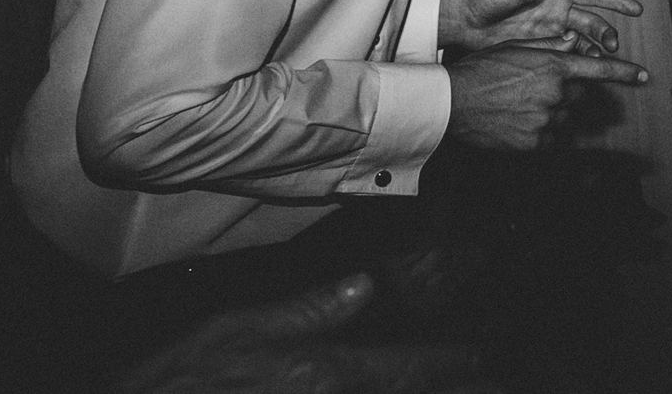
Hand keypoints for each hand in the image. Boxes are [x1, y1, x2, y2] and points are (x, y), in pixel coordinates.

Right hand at [116, 273, 480, 393]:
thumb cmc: (176, 379)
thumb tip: (361, 287)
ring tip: (469, 380)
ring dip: (416, 389)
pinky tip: (389, 386)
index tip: (491, 358)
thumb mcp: (236, 329)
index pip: (403, 369)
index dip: (453, 364)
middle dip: (451, 384)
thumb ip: (304, 312)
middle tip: (495, 374)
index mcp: (320, 373)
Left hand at [439, 0, 640, 56]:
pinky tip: (583, 71)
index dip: (617, 2)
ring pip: (583, 42)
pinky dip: (578, 63)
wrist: (465, 22)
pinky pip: (566, 57)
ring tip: (601, 61)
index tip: (637, 10)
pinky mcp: (541, 50)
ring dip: (595, 51)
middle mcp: (559, 12)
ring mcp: (551, 32)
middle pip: (593, 23)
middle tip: (612, 46)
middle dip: (607, 33)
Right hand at [446, 37, 647, 150]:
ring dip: (550, 116)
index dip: (624, 72)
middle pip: (578, 97)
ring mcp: (548, 120)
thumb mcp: (516, 50)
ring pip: (563, 120)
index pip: (599, 70)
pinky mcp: (536, 143)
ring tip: (519, 110)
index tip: (644, 76)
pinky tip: (516, 126)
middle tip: (534, 94)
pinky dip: (538, 134)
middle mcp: (556, 93)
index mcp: (554, 66)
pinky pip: (549, 139)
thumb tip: (573, 41)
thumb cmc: (480, 71)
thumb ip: (548, 47)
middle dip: (565, 95)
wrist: (452, 102)